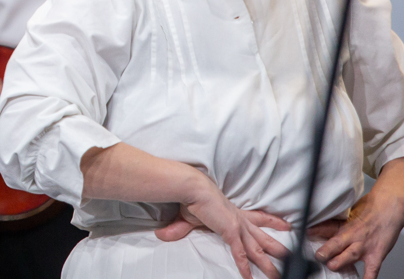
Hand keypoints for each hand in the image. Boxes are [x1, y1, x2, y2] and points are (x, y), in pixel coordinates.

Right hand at [155, 179, 289, 278]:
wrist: (192, 188)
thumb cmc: (191, 197)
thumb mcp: (189, 217)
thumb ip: (180, 229)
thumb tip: (162, 235)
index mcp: (235, 213)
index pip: (259, 218)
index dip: (273, 221)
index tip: (287, 225)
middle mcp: (240, 220)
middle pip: (264, 237)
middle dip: (279, 248)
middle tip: (294, 256)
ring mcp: (237, 227)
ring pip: (258, 249)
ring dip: (269, 264)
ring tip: (280, 275)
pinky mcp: (231, 232)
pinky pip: (241, 253)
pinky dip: (245, 266)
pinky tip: (249, 277)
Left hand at [313, 160, 403, 278]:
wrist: (388, 208)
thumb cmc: (369, 209)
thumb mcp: (348, 212)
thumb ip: (336, 222)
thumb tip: (318, 224)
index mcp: (343, 225)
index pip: (324, 228)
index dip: (313, 232)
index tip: (303, 235)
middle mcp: (352, 236)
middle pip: (336, 243)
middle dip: (326, 251)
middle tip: (317, 256)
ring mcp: (364, 246)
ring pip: (350, 255)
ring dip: (340, 261)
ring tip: (331, 266)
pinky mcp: (376, 255)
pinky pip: (372, 269)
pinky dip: (367, 277)